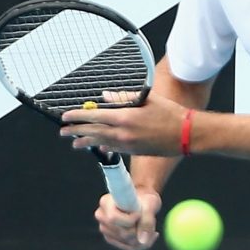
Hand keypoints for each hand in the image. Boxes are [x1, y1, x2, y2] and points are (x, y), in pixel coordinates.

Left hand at [61, 94, 187, 155]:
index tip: (65, 116)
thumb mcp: (147, 99)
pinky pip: (113, 149)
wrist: (185, 134)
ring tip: (75, 142)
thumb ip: (123, 97)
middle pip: (93, 132)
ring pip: (100, 143)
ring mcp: (127, 145)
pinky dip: (103, 146)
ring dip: (86, 142)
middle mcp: (122, 134)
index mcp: (124, 118)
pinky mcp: (133, 152)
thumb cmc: (169, 113)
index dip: (77, 116)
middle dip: (76, 131)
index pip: (93, 117)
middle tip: (63, 131)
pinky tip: (98, 146)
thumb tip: (104, 97)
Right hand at [96, 190, 161, 249]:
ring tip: (149, 224)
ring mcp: (105, 229)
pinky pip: (130, 247)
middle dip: (140, 229)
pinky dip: (143, 243)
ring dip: (143, 236)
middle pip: (122, 232)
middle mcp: (102, 216)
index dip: (130, 220)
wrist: (143, 203)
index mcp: (106, 202)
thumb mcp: (149, 205)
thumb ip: (147, 221)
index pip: (113, 218)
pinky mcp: (113, 239)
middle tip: (149, 219)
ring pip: (127, 242)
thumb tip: (142, 240)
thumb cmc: (145, 200)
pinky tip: (149, 233)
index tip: (140, 213)